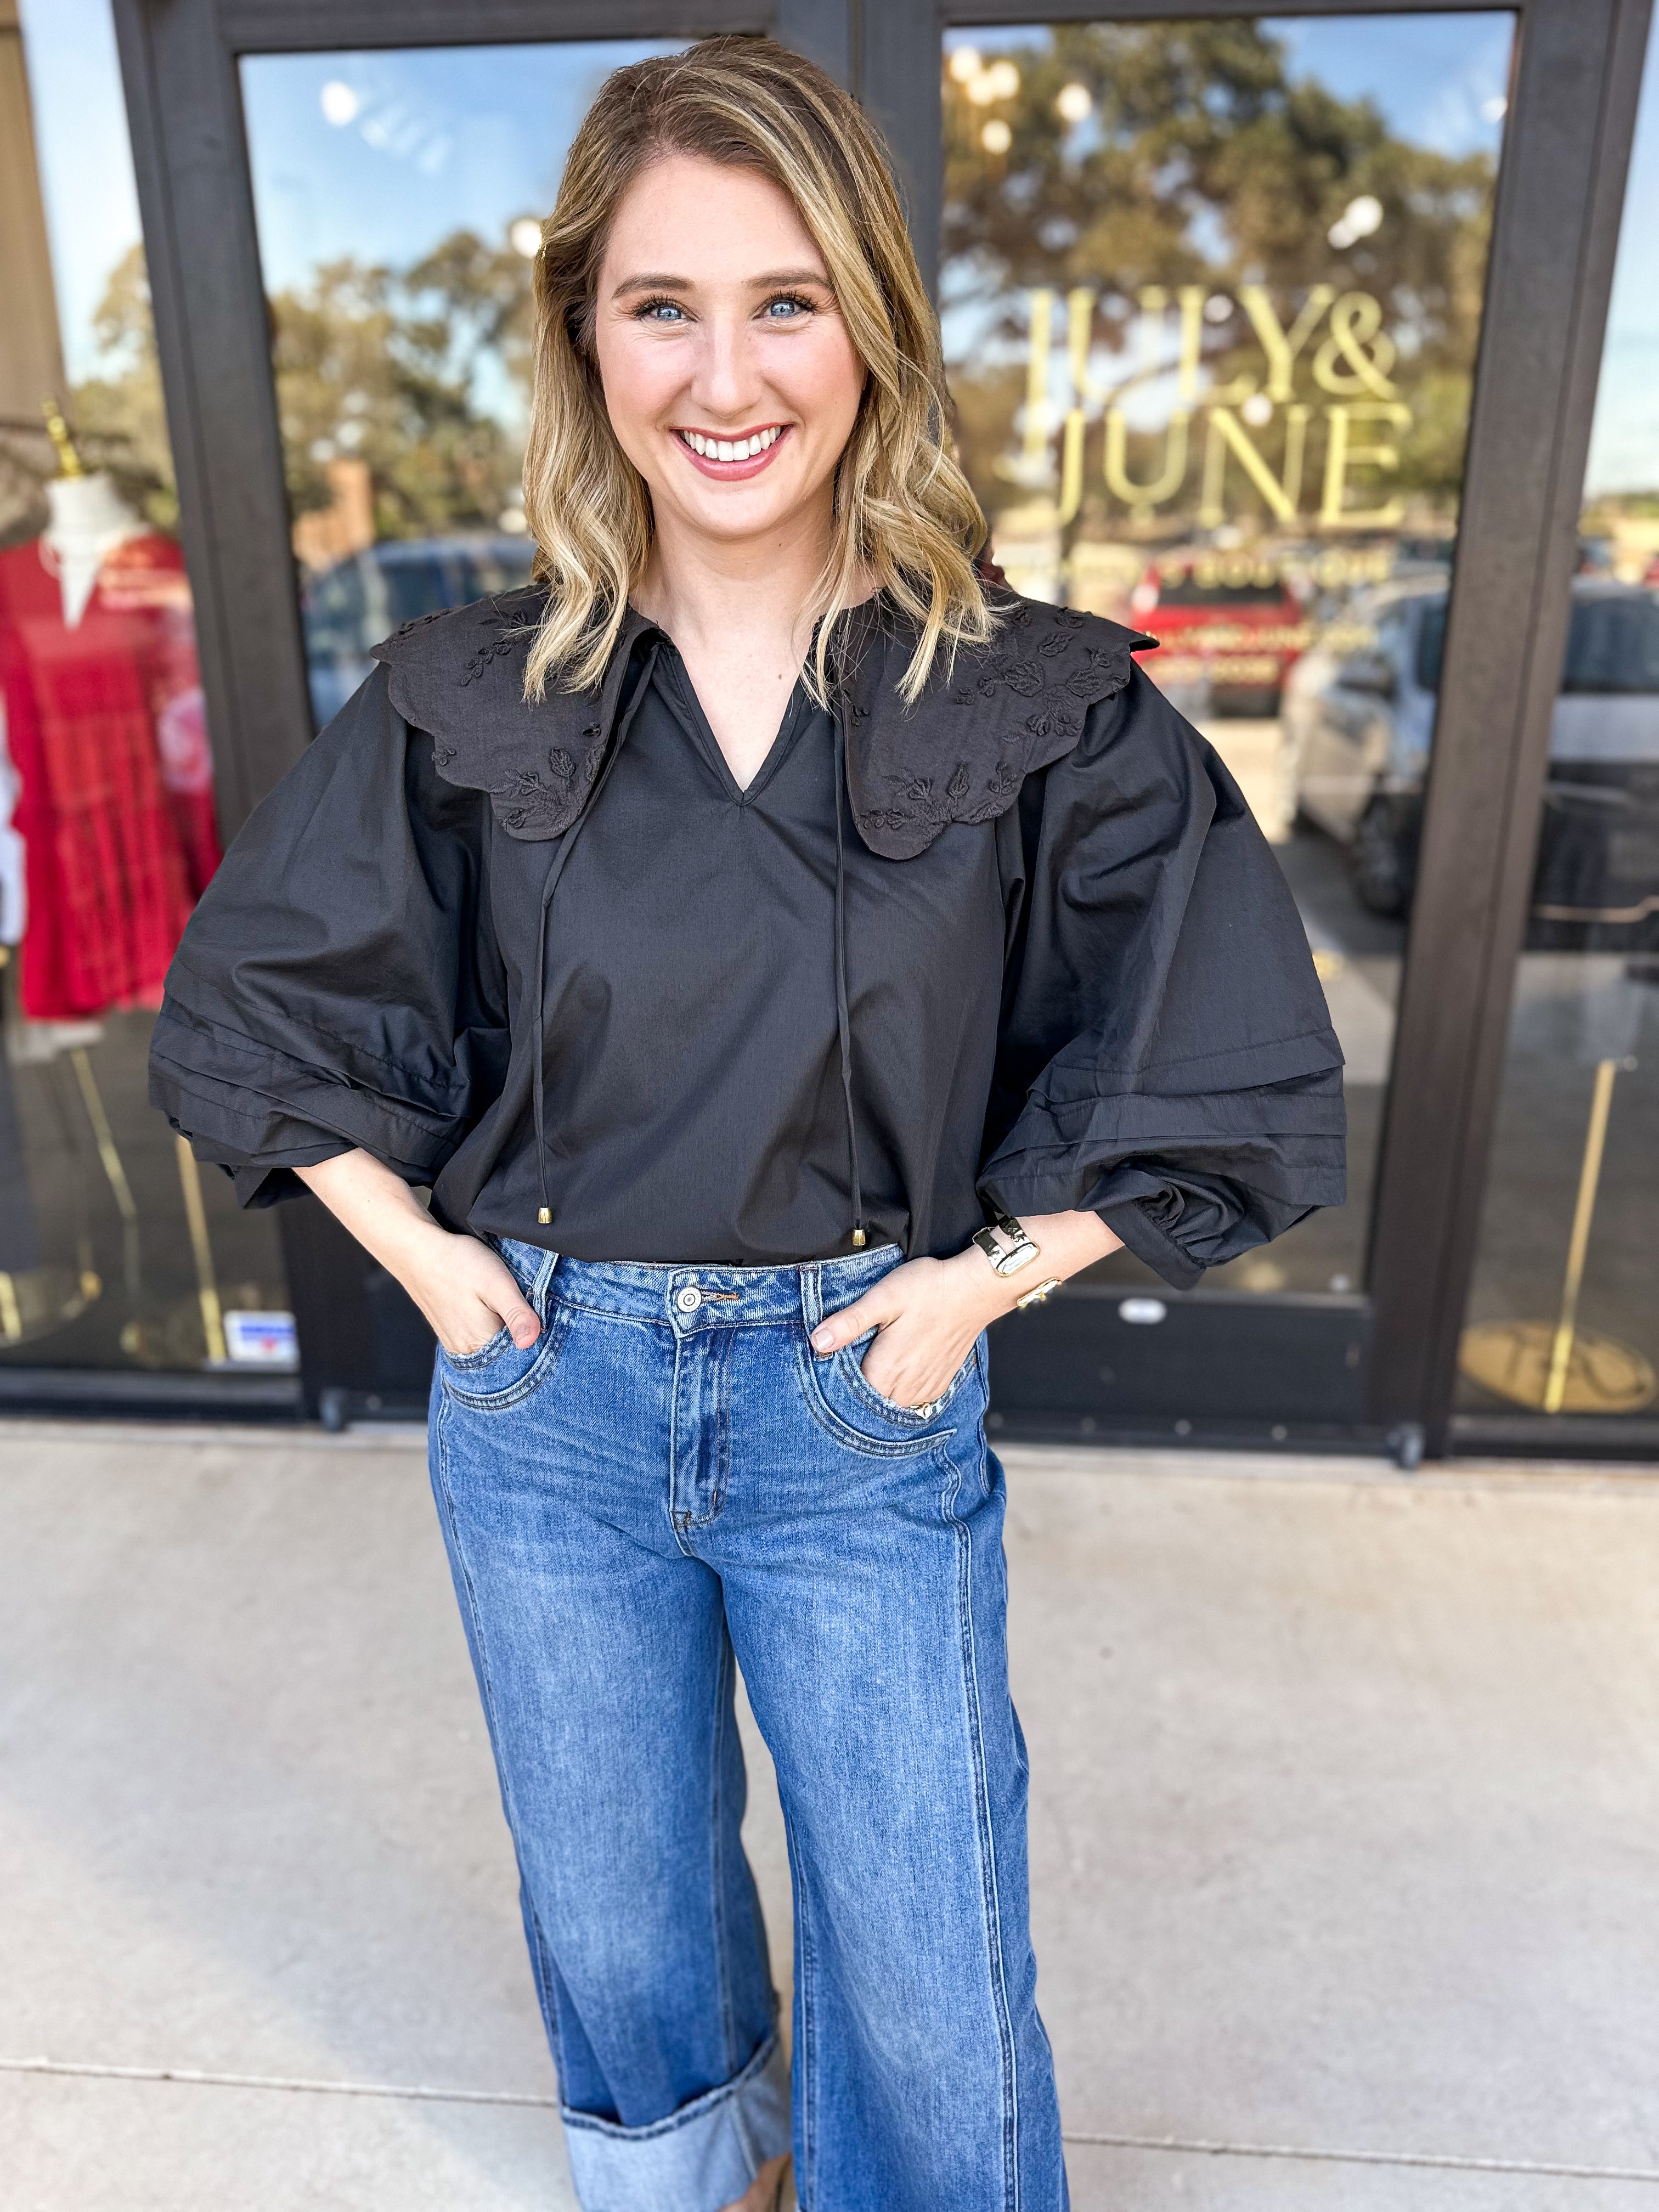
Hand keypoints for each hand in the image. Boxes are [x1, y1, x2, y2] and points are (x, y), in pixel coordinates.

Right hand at [292, 1152, 542, 1359]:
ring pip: (493, 1347)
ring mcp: (457, 1344)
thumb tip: (531, 1342)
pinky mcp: (451, 1334)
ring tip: (510, 1308)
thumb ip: (516, 1313)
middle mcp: (467, 1351)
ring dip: (507, 1333)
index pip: (522, 1359)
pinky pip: (479, 1340)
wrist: (418, 1251)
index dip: (539, 1342)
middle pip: (507, 1355)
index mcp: (480, 1343)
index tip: (545, 1322)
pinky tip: (493, 1311)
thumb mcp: (496, 1283)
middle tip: (530, 1310)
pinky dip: (491, 1330)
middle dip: (523, 1338)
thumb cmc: (457, 1263)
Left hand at [808, 1210, 1124, 1410]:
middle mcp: (905, 1389)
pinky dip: (899, 1394)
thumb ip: (848, 1323)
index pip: (848, 1398)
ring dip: (877, 1396)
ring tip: (867, 1374)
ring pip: (891, 1406)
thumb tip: (816, 1341)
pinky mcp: (939, 1385)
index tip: (824, 1376)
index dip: (832, 1389)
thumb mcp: (882, 1298)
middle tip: (841, 1375)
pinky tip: (894, 1376)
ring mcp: (925, 1390)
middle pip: (869, 1406)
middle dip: (853, 1396)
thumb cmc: (929, 1289)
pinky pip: (912, 1402)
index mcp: (886, 1371)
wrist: (975, 1289)